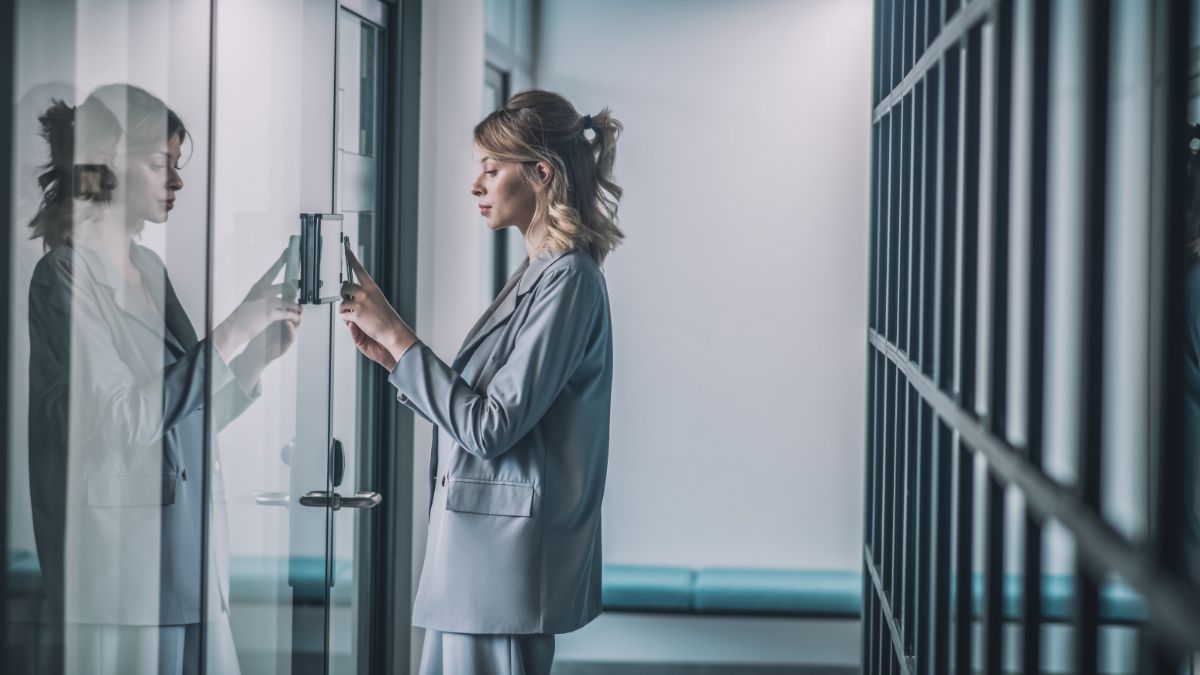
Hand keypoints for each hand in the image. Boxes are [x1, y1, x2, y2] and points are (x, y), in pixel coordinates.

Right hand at [214, 248, 300, 360]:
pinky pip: (288, 313)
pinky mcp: (270, 313)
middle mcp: (263, 290)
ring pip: (291, 300)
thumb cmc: (243, 315)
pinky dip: (294, 315)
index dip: (283, 259)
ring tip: (299, 309)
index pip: (273, 269)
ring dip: (297, 306)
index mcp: (259, 285)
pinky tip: (295, 317)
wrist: (233, 327)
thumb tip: (280, 292)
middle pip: (287, 285)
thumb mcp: (253, 298)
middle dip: (296, 289)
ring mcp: (267, 301)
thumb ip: (266, 293)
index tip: (290, 250)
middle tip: (301, 289)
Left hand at [339, 248, 417, 362]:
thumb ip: (366, 296)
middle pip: (345, 287)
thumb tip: (352, 296)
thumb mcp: (378, 301)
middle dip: (344, 294)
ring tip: (355, 315)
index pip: (359, 270)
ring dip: (345, 309)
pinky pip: (343, 314)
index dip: (351, 258)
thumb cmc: (387, 319)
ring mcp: (360, 303)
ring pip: (342, 302)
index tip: (346, 249)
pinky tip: (355, 321)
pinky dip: (346, 319)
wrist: (393, 331)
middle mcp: (365, 293)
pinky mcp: (356, 314)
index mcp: (372, 288)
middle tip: (349, 301)